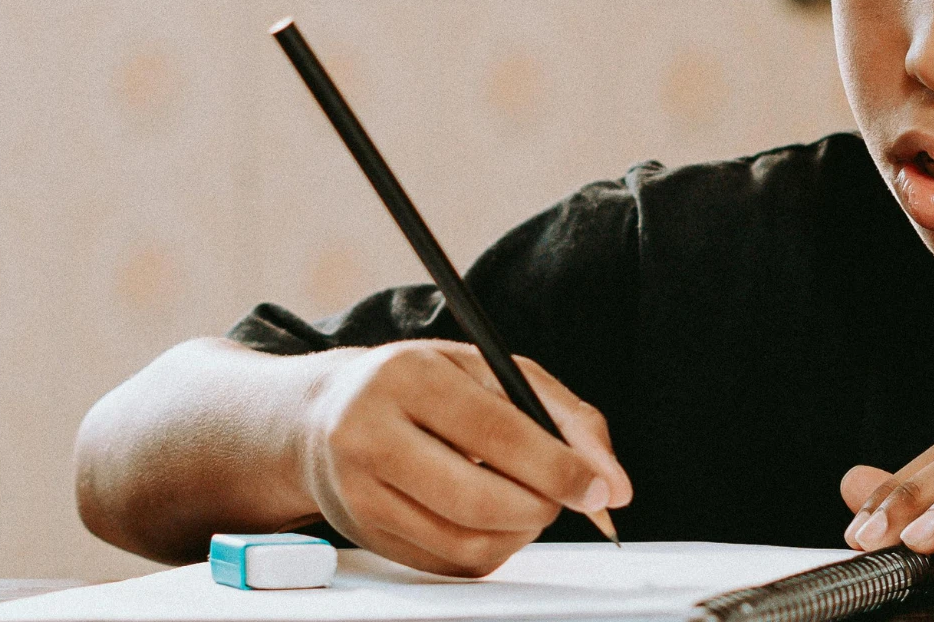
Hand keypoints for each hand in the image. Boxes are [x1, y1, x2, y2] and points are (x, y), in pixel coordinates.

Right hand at [297, 339, 631, 576]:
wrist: (322, 415)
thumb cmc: (420, 385)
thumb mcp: (488, 370)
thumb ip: (561, 413)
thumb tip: (611, 482)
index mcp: (407, 376)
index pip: (495, 431)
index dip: (557, 467)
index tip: (598, 489)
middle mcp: (370, 433)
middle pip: (478, 499)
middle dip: (542, 507)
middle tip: (566, 497)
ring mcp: (359, 491)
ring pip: (465, 541)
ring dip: (521, 532)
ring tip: (530, 503)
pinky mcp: (365, 534)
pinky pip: (448, 563)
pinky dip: (491, 548)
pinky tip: (493, 518)